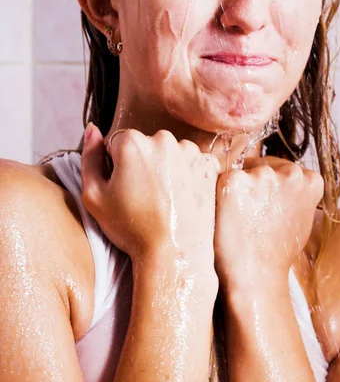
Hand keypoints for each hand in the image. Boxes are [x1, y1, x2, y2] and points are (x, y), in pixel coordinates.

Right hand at [81, 124, 219, 271]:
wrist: (174, 253)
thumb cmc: (131, 227)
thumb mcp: (93, 196)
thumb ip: (89, 156)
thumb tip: (92, 128)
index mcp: (132, 141)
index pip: (116, 143)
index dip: (116, 166)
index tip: (123, 188)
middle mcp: (163, 138)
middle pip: (145, 144)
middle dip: (141, 163)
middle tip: (143, 196)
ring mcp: (189, 150)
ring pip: (169, 152)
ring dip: (165, 167)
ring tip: (163, 198)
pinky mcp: (208, 164)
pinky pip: (190, 161)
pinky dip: (186, 174)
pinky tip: (180, 196)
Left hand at [214, 156, 323, 289]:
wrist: (256, 276)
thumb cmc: (277, 251)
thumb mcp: (301, 217)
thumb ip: (295, 192)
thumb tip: (281, 180)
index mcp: (310, 180)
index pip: (285, 169)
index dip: (272, 187)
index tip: (266, 206)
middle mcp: (289, 172)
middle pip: (264, 166)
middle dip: (256, 183)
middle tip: (252, 214)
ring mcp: (260, 175)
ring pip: (244, 171)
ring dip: (240, 187)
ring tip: (242, 217)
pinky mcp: (233, 181)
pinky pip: (224, 179)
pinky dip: (222, 194)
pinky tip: (229, 215)